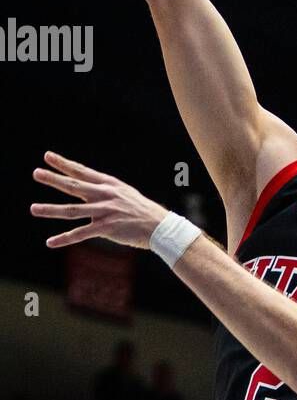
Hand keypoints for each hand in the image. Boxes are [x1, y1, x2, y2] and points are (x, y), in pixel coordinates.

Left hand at [30, 151, 166, 249]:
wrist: (160, 227)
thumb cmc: (142, 211)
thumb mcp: (124, 193)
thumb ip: (105, 191)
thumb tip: (87, 189)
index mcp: (109, 185)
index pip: (82, 172)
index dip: (64, 164)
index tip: (47, 156)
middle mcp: (105, 195)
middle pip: (74, 186)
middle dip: (53, 179)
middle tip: (36, 173)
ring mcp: (105, 212)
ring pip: (72, 210)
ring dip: (51, 210)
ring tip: (33, 208)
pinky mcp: (107, 228)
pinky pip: (81, 233)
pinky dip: (64, 238)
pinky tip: (50, 242)